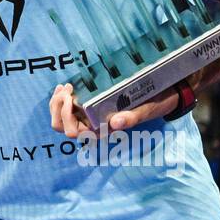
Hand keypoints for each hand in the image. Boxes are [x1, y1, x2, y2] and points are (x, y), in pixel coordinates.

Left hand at [49, 81, 179, 138]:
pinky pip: (66, 108)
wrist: (163, 92)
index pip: (74, 132)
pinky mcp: (90, 105)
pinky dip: (61, 98)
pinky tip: (67, 86)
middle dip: (57, 107)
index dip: (65, 115)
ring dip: (56, 102)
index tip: (71, 95)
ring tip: (65, 87)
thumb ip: (133, 117)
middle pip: (61, 126)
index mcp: (103, 130)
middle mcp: (93, 125)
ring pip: (60, 118)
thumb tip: (116, 123)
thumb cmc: (154, 103)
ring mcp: (89, 116)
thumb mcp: (146, 109)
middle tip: (66, 89)